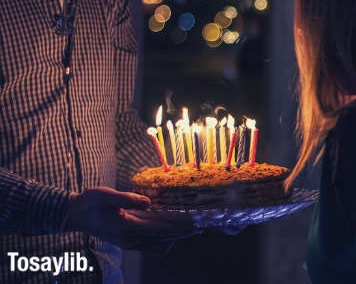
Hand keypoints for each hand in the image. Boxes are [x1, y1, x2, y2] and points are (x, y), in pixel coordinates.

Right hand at [65, 187, 197, 250]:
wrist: (73, 214)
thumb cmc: (89, 202)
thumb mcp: (106, 195)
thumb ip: (127, 199)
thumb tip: (148, 202)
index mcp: (125, 226)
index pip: (156, 227)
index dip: (174, 226)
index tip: (190, 224)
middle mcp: (128, 237)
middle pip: (159, 236)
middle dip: (178, 232)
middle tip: (197, 228)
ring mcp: (127, 240)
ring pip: (155, 242)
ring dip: (172, 237)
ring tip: (189, 232)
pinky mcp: (125, 239)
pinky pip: (146, 245)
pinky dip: (160, 242)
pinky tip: (169, 240)